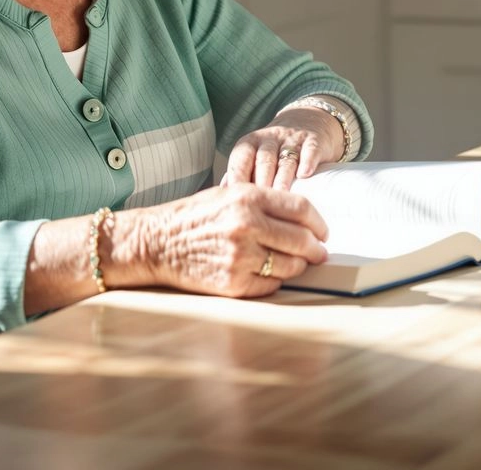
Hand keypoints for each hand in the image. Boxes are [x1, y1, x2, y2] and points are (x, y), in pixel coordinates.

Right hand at [130, 184, 327, 297]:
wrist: (158, 242)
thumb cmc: (194, 217)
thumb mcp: (228, 194)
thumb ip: (264, 202)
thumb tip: (303, 220)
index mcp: (248, 197)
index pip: (301, 208)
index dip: (318, 222)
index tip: (322, 231)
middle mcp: (247, 224)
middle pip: (302, 240)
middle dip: (315, 249)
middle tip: (318, 252)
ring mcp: (241, 255)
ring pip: (290, 266)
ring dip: (296, 266)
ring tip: (291, 262)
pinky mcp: (234, 282)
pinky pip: (271, 285)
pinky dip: (273, 281)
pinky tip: (264, 272)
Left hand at [223, 106, 343, 189]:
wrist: (307, 121)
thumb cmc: (275, 149)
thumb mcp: (255, 155)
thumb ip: (240, 173)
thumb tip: (222, 195)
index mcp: (251, 143)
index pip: (241, 159)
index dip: (238, 178)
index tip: (236, 199)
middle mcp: (270, 139)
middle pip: (264, 160)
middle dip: (261, 182)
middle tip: (260, 204)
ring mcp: (293, 139)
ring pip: (286, 158)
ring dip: (283, 178)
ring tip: (281, 196)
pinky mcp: (314, 140)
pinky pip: (310, 149)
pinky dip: (308, 161)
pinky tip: (305, 174)